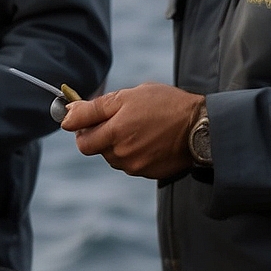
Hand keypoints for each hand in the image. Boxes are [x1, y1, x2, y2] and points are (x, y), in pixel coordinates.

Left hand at [64, 82, 203, 179]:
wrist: (203, 126)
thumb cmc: (166, 105)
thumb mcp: (128, 97)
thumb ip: (94, 108)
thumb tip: (67, 115)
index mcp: (114, 134)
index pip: (82, 142)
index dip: (83, 129)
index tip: (91, 120)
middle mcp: (122, 155)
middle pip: (97, 149)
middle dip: (102, 135)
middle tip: (120, 120)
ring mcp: (136, 167)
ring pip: (114, 157)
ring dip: (119, 145)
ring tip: (141, 128)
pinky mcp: (150, 174)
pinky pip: (132, 164)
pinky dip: (135, 153)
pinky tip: (151, 140)